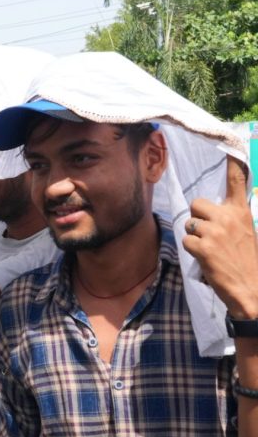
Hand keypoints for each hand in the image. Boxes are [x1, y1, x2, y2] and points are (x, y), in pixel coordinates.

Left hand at [183, 155, 257, 317]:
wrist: (252, 289)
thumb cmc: (248, 262)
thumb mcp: (247, 233)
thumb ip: (232, 219)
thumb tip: (211, 214)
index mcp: (241, 211)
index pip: (236, 180)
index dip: (232, 162)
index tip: (230, 147)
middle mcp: (228, 216)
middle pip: (197, 204)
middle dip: (198, 218)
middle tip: (209, 235)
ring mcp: (215, 231)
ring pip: (189, 224)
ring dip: (194, 236)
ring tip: (210, 249)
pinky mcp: (203, 247)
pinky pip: (186, 240)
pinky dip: (192, 250)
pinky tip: (205, 259)